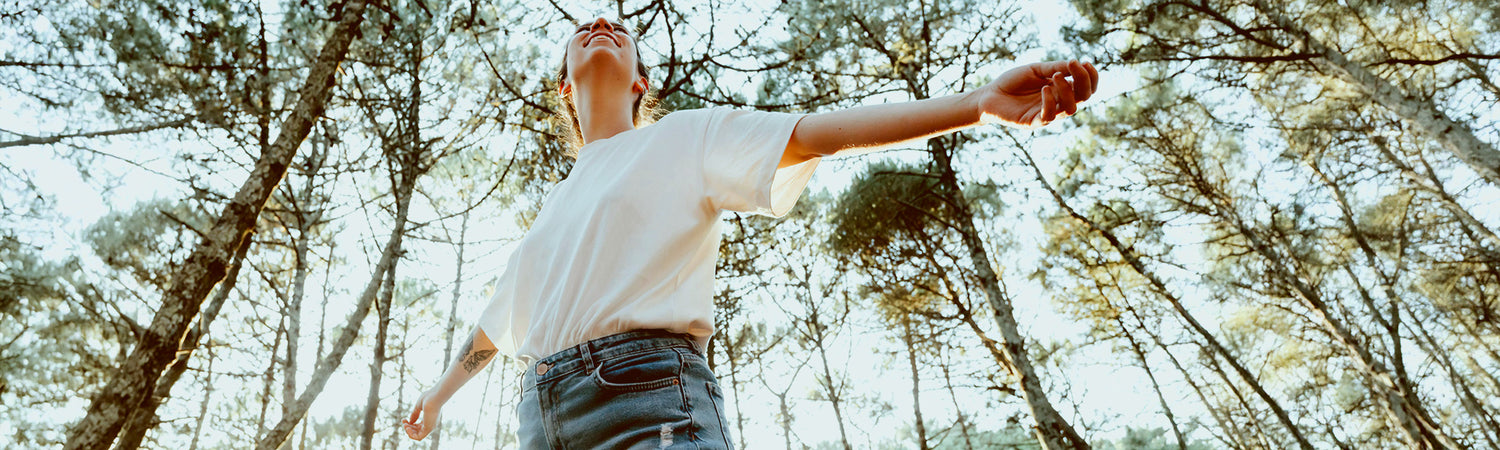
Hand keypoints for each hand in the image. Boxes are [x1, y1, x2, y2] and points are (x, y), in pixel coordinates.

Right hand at [402, 389, 442, 439]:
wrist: (435, 396)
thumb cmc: (429, 397)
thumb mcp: (419, 406)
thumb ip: (415, 414)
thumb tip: (410, 422)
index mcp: (430, 418)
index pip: (419, 426)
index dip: (410, 424)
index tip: (404, 419)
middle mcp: (431, 423)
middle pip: (418, 431)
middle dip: (409, 428)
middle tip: (404, 422)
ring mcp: (430, 426)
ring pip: (418, 435)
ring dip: (409, 432)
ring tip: (405, 425)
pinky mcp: (429, 428)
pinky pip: (419, 437)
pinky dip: (411, 434)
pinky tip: (407, 427)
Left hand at [975, 60, 1098, 127]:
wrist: (989, 95)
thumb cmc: (1012, 82)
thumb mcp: (1036, 70)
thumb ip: (1055, 67)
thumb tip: (1076, 63)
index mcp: (1062, 90)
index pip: (1086, 87)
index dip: (1091, 77)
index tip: (1085, 62)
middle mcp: (1058, 103)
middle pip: (1084, 97)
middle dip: (1083, 80)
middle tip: (1072, 65)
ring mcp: (1047, 114)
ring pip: (1070, 109)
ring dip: (1067, 90)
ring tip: (1054, 76)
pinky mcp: (1034, 123)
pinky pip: (1049, 117)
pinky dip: (1050, 102)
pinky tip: (1044, 89)